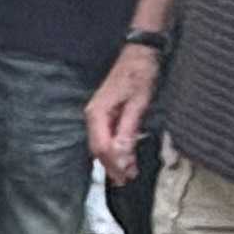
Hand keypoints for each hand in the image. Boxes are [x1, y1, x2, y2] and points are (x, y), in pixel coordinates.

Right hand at [86, 44, 160, 183]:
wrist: (140, 52)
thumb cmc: (140, 73)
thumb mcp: (138, 103)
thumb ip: (128, 130)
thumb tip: (122, 156)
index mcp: (97, 113)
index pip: (101, 147)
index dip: (114, 164)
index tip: (127, 176)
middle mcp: (93, 115)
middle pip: (98, 149)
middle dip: (112, 166)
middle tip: (128, 180)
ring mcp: (97, 115)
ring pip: (101, 145)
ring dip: (113, 160)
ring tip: (128, 174)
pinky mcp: (105, 114)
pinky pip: (106, 137)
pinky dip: (114, 150)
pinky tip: (125, 157)